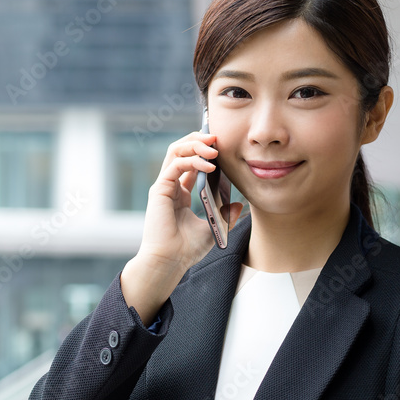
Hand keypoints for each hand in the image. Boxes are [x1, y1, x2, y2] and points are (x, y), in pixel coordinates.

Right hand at [139, 130, 243, 273]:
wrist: (169, 263)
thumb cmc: (186, 250)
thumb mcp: (213, 228)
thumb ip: (225, 215)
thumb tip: (239, 205)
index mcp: (180, 194)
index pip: (190, 162)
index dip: (204, 150)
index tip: (221, 145)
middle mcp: (170, 186)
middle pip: (180, 150)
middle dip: (198, 139)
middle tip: (217, 136)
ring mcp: (164, 186)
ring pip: (175, 151)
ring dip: (195, 144)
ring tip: (214, 145)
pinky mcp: (159, 190)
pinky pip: (176, 165)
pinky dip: (193, 160)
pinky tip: (209, 165)